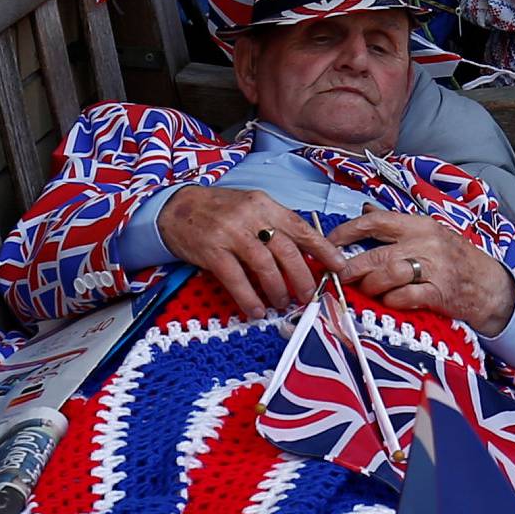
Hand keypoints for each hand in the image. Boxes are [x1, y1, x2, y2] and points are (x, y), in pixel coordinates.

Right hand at [156, 185, 339, 318]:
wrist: (176, 207)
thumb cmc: (218, 211)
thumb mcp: (251, 208)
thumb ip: (274, 226)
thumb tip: (303, 256)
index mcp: (265, 204)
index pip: (301, 227)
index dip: (323, 249)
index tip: (339, 267)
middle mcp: (251, 216)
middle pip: (287, 250)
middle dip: (302, 277)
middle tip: (309, 296)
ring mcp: (231, 233)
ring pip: (265, 266)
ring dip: (278, 289)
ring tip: (282, 303)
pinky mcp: (212, 250)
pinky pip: (236, 278)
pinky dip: (249, 297)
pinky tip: (255, 309)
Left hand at [327, 209, 514, 335]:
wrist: (491, 285)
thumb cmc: (456, 259)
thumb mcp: (429, 233)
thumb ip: (396, 223)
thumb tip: (366, 209)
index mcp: (420, 225)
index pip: (376, 221)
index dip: (348, 231)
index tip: (330, 243)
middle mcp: (426, 243)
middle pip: (377, 253)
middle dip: (352, 267)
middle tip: (339, 276)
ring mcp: (433, 268)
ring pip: (388, 275)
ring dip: (370, 285)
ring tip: (366, 290)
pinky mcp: (439, 293)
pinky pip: (405, 297)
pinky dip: (391, 300)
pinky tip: (389, 301)